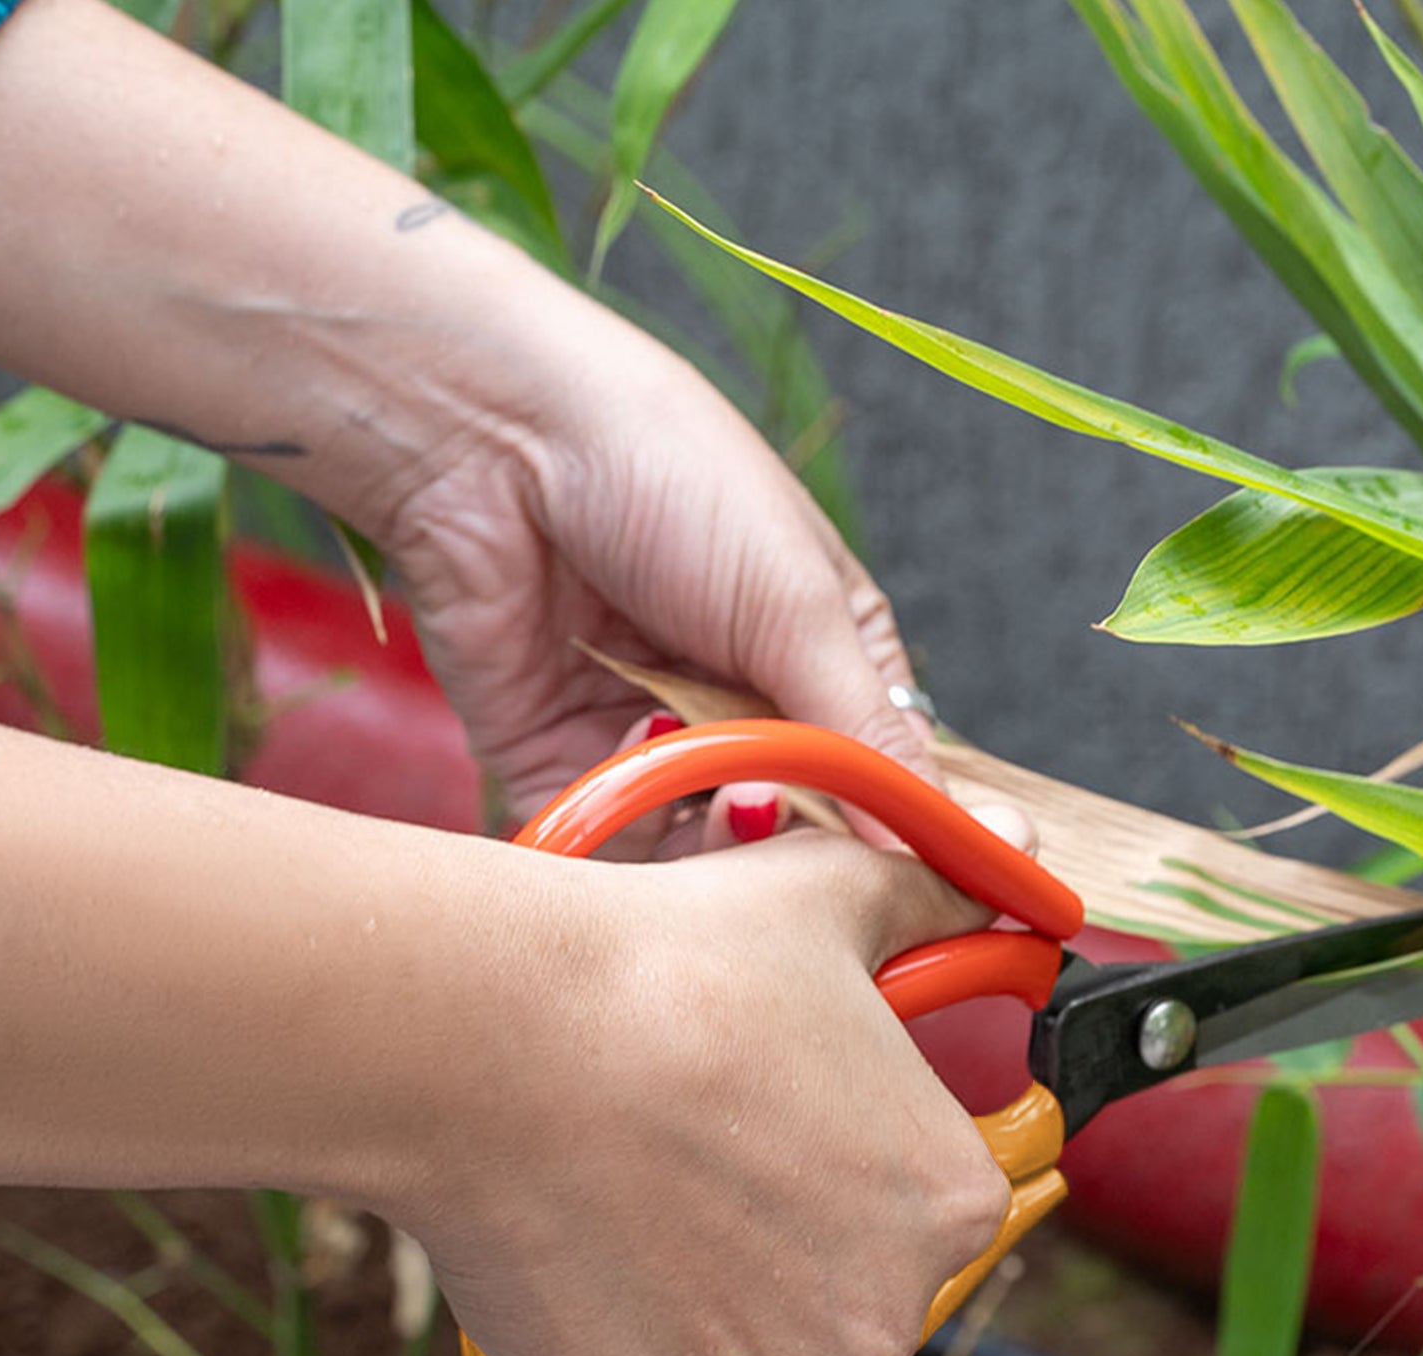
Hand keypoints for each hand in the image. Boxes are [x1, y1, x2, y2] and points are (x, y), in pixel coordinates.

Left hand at [384, 299, 929, 850]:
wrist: (490, 431)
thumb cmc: (668, 470)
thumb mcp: (797, 602)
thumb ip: (864, 733)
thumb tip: (933, 836)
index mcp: (824, 651)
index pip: (883, 771)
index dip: (892, 820)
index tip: (906, 857)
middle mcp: (745, 706)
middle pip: (797, 823)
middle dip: (795, 829)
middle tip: (779, 801)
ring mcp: (656, 741)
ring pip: (708, 850)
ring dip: (718, 834)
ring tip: (720, 787)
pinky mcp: (567, 769)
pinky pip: (616, 845)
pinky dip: (636, 825)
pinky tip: (637, 752)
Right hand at [403, 828, 1011, 1355]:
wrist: (499, 1032)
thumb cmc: (677, 961)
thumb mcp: (837, 899)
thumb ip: (939, 902)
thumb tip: (1000, 885)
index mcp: (950, 1208)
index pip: (930, 1205)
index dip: (854, 1156)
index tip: (786, 1117)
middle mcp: (881, 1321)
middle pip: (841, 1293)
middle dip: (782, 1240)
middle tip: (694, 1152)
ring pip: (740, 1353)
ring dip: (694, 1297)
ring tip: (622, 1191)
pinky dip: (606, 1345)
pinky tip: (571, 1250)